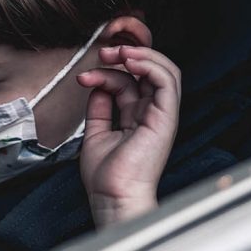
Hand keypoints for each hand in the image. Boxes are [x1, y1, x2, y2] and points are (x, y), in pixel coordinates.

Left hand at [76, 45, 181, 227]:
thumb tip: (96, 85)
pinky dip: (150, 65)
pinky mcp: (166, 119)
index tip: (83, 76)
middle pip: (149, 71)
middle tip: (103, 54)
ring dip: (141, 55)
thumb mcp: (96, 132)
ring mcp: (161, 116)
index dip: (106, 72)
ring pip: (165, 71)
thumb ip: (99, 108)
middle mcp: (152, 115)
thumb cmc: (106, 177)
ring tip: (118, 53)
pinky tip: (130, 61)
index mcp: (138, 118)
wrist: (113, 197)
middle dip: (126, 55)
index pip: (129, 82)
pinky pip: (167, 82)